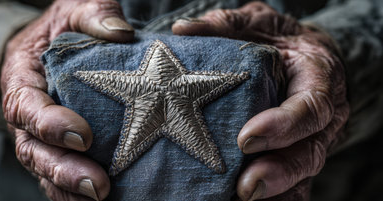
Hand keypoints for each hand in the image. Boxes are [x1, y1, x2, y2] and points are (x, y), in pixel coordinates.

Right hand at [1, 0, 133, 199]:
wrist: (59, 43)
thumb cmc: (65, 26)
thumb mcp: (75, 9)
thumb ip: (93, 14)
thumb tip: (120, 32)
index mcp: (24, 78)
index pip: (26, 105)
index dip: (49, 123)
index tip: (84, 135)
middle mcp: (28, 113)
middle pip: (33, 149)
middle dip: (62, 169)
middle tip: (97, 186)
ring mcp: (43, 134)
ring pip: (45, 169)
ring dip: (69, 188)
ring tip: (100, 198)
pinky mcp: (61, 146)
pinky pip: (61, 174)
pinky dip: (74, 191)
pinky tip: (100, 200)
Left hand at [173, 2, 348, 200]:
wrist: (298, 54)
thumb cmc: (277, 38)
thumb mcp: (256, 22)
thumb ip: (226, 25)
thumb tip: (183, 30)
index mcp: (317, 79)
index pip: (311, 106)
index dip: (284, 124)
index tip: (246, 138)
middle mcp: (321, 117)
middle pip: (310, 151)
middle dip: (280, 172)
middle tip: (246, 187)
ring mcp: (309, 140)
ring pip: (302, 174)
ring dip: (276, 192)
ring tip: (243, 200)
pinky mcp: (294, 156)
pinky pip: (291, 184)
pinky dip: (274, 197)